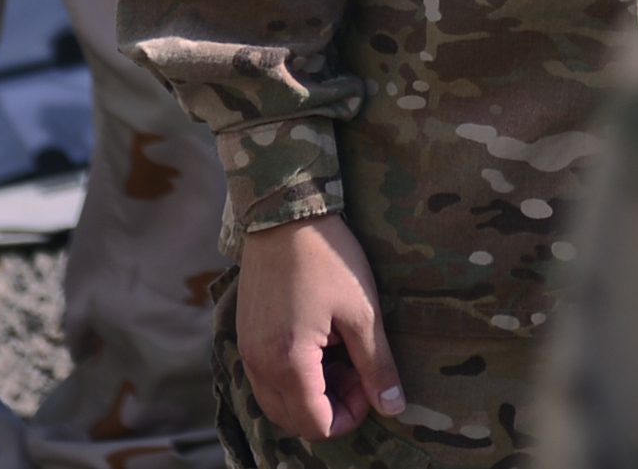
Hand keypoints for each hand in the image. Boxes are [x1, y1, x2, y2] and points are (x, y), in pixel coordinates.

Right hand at [237, 212, 402, 441]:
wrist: (285, 213)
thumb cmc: (329, 258)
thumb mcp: (363, 313)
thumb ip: (377, 366)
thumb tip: (393, 407)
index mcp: (289, 363)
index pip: (317, 424)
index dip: (350, 415)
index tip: (368, 381)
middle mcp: (259, 364)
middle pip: (293, 420)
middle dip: (329, 407)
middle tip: (356, 371)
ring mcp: (247, 350)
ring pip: (276, 401)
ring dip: (309, 394)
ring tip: (338, 356)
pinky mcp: (244, 334)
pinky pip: (265, 377)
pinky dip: (291, 377)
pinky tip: (317, 344)